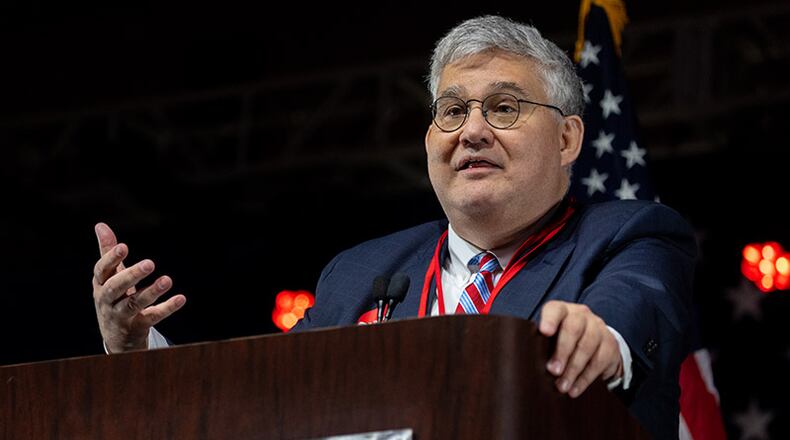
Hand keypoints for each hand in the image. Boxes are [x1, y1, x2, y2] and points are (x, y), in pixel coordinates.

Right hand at [92, 222, 185, 352]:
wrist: (116, 339)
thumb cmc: (113, 298)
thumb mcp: (109, 277)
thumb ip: (107, 252)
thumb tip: (100, 225)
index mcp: (101, 285)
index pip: (102, 271)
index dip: (111, 258)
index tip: (123, 246)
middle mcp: (107, 301)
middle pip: (116, 288)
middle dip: (131, 275)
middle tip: (150, 263)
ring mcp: (121, 316)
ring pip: (134, 304)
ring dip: (151, 292)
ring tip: (167, 280)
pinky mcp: (138, 327)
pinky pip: (153, 317)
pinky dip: (167, 308)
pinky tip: (181, 298)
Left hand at [539, 300, 622, 397]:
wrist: (597, 344)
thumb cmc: (564, 341)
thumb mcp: (552, 338)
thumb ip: (541, 343)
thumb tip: (525, 362)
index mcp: (563, 311)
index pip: (555, 309)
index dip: (550, 319)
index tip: (544, 332)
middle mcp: (582, 315)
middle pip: (573, 328)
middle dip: (562, 351)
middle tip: (553, 371)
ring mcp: (598, 328)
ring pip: (587, 346)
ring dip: (573, 369)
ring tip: (562, 386)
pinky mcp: (610, 345)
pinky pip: (598, 362)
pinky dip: (585, 379)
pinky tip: (575, 389)